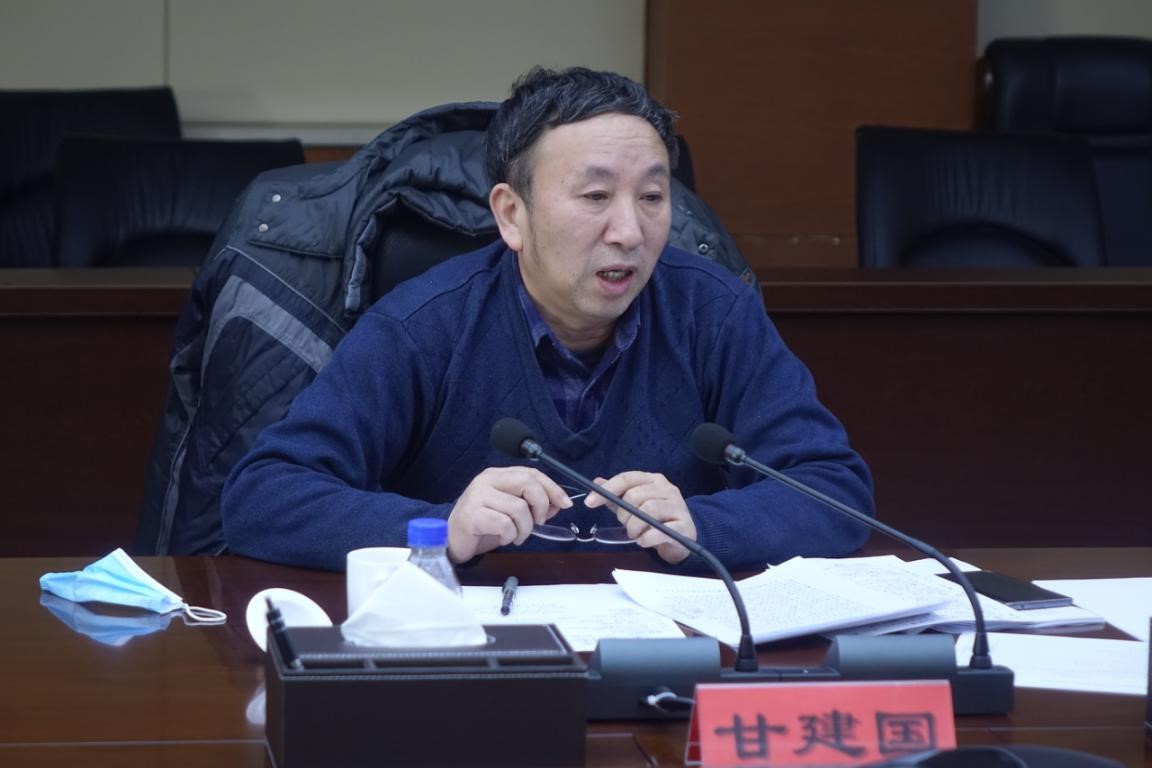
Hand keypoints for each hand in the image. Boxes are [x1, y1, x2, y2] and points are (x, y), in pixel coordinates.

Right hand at [447, 467, 571, 562]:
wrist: (454, 540)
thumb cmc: (485, 525)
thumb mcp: (512, 513)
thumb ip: (534, 505)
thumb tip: (559, 504)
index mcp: (498, 475)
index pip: (532, 473)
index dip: (552, 488)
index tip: (565, 503)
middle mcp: (487, 480)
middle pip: (528, 484)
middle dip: (541, 506)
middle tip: (538, 523)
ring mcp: (477, 496)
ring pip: (519, 508)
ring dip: (524, 528)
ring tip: (516, 536)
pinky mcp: (472, 515)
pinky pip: (505, 524)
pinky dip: (510, 536)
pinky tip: (503, 538)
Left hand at [583, 471, 695, 563]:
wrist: (682, 537)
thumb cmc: (655, 519)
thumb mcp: (634, 506)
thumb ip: (617, 495)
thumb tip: (597, 483)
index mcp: (653, 480)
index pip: (627, 478)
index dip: (607, 489)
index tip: (589, 502)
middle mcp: (667, 488)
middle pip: (636, 495)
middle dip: (624, 514)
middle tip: (625, 525)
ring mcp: (678, 506)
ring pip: (648, 510)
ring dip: (634, 527)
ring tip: (634, 534)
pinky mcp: (684, 526)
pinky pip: (661, 530)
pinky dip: (647, 538)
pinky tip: (643, 541)